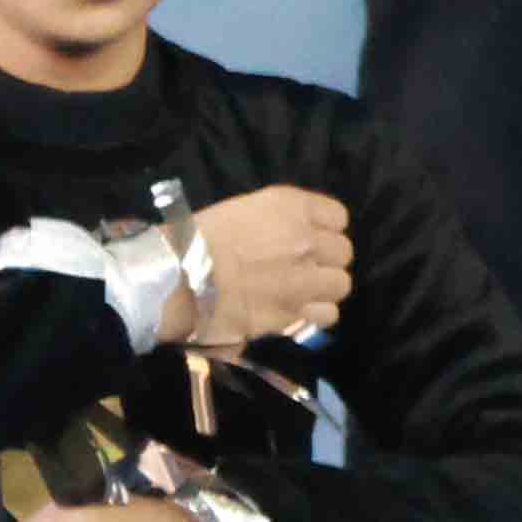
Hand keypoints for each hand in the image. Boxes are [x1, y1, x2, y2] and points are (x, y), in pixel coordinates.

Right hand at [177, 185, 351, 347]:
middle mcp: (308, 240)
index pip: (337, 217)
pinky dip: (314, 315)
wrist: (178, 278)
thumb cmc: (196, 237)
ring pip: (340, 284)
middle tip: (299, 268)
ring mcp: (306, 279)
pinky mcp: (296, 313)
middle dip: (324, 260)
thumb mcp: (240, 211)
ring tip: (300, 292)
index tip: (305, 237)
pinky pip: (327, 314)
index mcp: (292, 207)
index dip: (322, 229)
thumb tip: (283, 237)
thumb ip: (275, 222)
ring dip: (323, 288)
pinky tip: (295, 312)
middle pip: (342, 252)